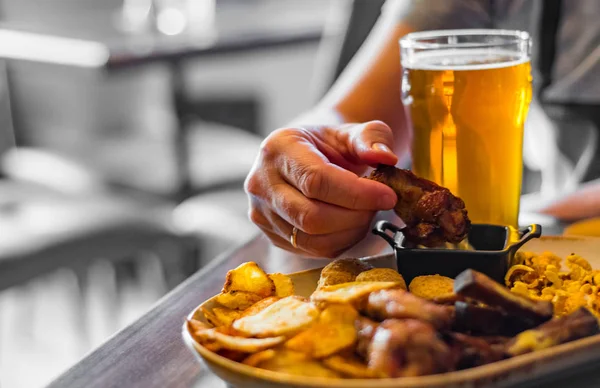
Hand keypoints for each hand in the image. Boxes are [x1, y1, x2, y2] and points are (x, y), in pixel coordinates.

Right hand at [245, 120, 398, 257]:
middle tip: (378, 205)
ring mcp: (262, 213)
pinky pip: (311, 250)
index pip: (315, 180)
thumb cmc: (330, 144)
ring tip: (365, 213)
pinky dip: (340, 242)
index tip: (388, 195)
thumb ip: (372, 138)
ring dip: (350, 232)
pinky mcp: (272, 235)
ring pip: (312, 240)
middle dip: (355, 216)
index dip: (356, 193)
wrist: (308, 156)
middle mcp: (261, 183)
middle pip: (311, 217)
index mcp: (278, 149)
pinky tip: (351, 224)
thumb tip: (385, 157)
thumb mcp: (352, 131)